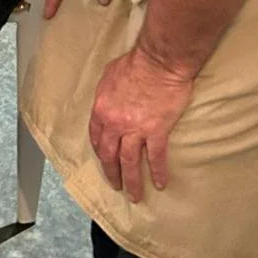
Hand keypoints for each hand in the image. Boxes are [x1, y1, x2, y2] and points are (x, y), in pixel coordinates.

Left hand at [88, 46, 193, 200]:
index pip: (96, 137)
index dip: (100, 151)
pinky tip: (161, 183)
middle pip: (110, 155)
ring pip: (129, 162)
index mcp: (101, 109)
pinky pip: (156, 156)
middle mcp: (115, 123)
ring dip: (131, 181)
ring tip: (134, 196)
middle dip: (112, 173)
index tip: (104, 160)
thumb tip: (108, 100)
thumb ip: (106, 92)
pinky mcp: (156, 130)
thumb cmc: (135, 63)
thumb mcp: (108, 75)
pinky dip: (159, 172)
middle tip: (116, 186)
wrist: (159, 62)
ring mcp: (135, 129)